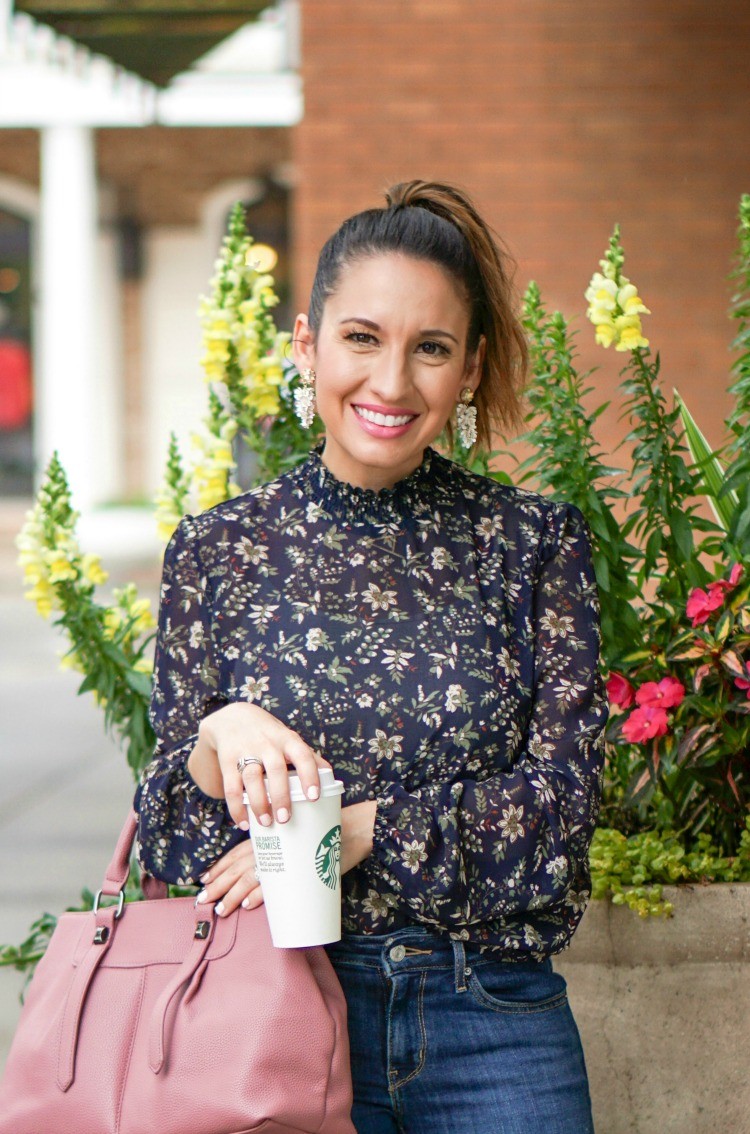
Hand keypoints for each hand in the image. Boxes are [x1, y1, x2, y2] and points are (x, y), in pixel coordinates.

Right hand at [188, 702, 331, 828]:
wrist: (234, 719)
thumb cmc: (270, 735)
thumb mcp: (289, 739)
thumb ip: (307, 756)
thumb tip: (331, 778)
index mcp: (287, 740)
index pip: (302, 755)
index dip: (309, 775)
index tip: (313, 797)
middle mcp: (267, 744)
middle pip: (276, 769)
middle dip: (280, 796)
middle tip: (285, 819)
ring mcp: (246, 752)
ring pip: (251, 778)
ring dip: (258, 803)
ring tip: (266, 822)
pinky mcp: (228, 761)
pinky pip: (231, 787)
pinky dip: (236, 808)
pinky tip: (244, 823)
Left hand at [199, 800, 376, 917]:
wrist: (355, 828)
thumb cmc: (326, 833)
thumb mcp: (299, 835)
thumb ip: (282, 848)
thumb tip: (268, 871)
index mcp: (272, 835)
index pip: (238, 852)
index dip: (220, 866)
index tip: (205, 879)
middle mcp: (275, 843)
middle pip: (239, 865)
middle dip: (219, 884)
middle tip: (203, 899)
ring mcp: (286, 857)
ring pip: (251, 876)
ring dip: (233, 894)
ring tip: (221, 909)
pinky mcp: (300, 868)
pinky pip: (275, 883)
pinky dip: (260, 895)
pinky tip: (248, 905)